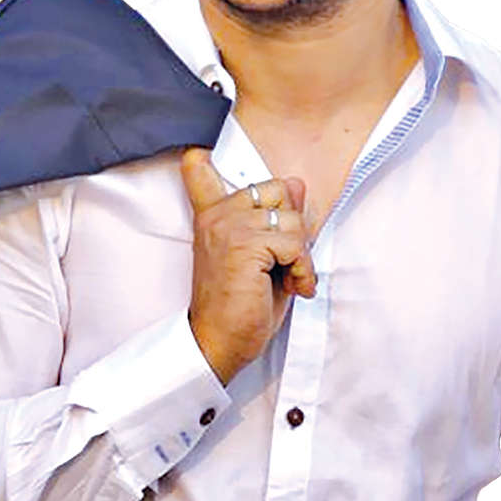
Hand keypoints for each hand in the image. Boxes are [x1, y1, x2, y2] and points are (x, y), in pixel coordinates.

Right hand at [180, 148, 316, 384]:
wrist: (218, 343)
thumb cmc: (239, 306)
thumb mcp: (261, 256)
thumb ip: (274, 218)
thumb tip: (297, 183)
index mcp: (211, 216)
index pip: (198, 171)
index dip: (202, 162)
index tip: (197, 157)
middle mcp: (217, 216)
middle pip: (277, 189)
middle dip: (293, 226)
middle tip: (284, 260)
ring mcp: (228, 228)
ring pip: (293, 221)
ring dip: (302, 256)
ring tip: (290, 280)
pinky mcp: (244, 246)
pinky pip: (295, 244)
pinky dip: (303, 270)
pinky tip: (294, 288)